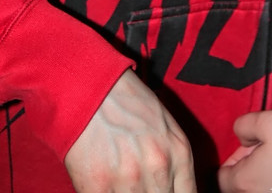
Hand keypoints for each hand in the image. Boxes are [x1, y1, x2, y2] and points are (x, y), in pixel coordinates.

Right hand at [64, 68, 196, 191]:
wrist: (92, 89)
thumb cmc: (129, 105)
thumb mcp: (166, 128)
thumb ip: (176, 163)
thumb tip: (174, 190)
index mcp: (180, 152)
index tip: (164, 191)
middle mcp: (159, 167)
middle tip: (139, 186)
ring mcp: (129, 179)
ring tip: (122, 184)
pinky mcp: (97, 187)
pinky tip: (105, 187)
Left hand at [218, 110, 271, 192]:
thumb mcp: (268, 120)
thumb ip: (243, 125)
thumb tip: (240, 136)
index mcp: (244, 182)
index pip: (222, 175)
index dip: (234, 155)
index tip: (252, 142)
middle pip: (241, 183)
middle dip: (250, 163)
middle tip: (268, 144)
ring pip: (259, 187)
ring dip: (265, 171)